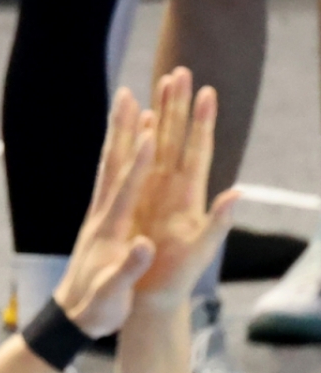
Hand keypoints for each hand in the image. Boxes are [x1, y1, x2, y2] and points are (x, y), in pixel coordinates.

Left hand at [53, 88, 156, 337]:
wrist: (69, 318)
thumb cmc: (94, 309)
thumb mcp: (111, 296)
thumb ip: (126, 270)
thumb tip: (143, 247)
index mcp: (108, 232)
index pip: (124, 190)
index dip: (137, 163)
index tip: (150, 133)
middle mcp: (100, 216)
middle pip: (112, 165)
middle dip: (122, 130)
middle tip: (127, 94)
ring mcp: (98, 216)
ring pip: (110, 166)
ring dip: (118, 134)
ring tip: (127, 102)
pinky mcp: (100, 220)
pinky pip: (111, 179)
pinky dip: (119, 156)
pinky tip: (125, 142)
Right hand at [130, 68, 238, 308]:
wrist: (151, 300)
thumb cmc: (174, 281)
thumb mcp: (201, 254)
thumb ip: (218, 224)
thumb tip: (237, 194)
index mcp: (187, 199)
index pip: (196, 153)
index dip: (200, 124)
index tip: (206, 93)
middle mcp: (171, 191)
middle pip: (176, 141)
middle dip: (178, 106)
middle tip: (180, 72)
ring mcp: (153, 195)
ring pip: (156, 147)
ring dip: (160, 116)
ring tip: (159, 85)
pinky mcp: (136, 203)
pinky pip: (136, 165)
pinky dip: (139, 142)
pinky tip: (141, 123)